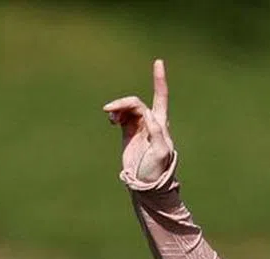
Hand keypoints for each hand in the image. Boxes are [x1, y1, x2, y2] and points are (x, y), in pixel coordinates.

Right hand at [103, 59, 173, 183]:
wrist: (146, 184)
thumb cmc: (157, 170)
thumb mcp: (161, 152)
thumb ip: (156, 133)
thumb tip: (147, 115)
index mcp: (161, 125)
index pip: (160, 98)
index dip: (159, 80)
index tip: (158, 62)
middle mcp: (150, 123)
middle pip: (136, 103)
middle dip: (123, 103)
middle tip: (109, 109)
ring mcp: (138, 127)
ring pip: (127, 109)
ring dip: (117, 109)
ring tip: (110, 118)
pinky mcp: (128, 133)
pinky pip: (120, 116)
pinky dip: (115, 114)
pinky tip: (111, 120)